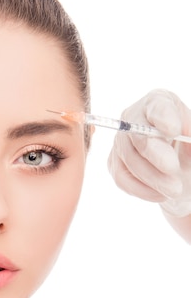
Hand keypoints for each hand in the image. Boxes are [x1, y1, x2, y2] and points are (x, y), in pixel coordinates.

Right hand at [108, 89, 190, 217]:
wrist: (179, 172)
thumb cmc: (188, 150)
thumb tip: (188, 138)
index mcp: (158, 102)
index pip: (156, 106)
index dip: (163, 117)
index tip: (174, 130)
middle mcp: (134, 117)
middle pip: (138, 135)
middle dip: (156, 153)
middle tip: (173, 167)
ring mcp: (121, 141)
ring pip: (130, 160)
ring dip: (153, 178)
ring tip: (175, 189)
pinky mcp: (115, 163)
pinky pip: (123, 179)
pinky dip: (142, 190)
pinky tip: (161, 195)